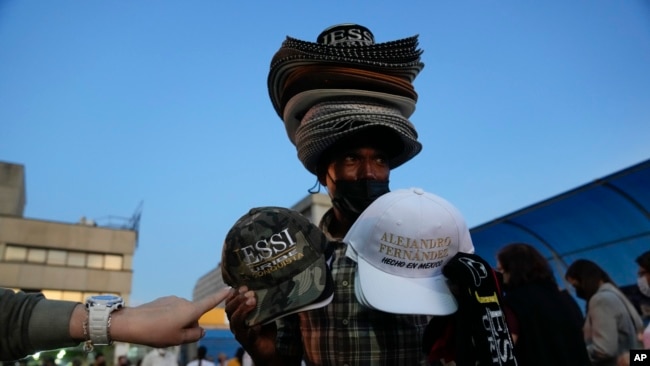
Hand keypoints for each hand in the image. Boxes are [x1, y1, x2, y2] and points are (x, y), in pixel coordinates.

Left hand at [109, 287, 232, 346]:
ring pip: (182, 314)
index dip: (221, 296)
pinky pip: (172, 311)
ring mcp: (172, 300)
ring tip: (163, 332)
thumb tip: (201, 330)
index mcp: (191, 310)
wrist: (131, 323)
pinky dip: (169, 319)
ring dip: (178, 323)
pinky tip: (157, 326)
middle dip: (189, 325)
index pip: (210, 302)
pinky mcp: (162, 301)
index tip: (230, 288)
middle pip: (194, 315)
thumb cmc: (157, 332)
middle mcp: (184, 302)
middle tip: (174, 336)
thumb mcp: (178, 340)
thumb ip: (194, 336)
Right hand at [225, 286, 277, 361]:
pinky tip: (258, 324)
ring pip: (235, 322)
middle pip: (229, 310)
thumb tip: (264, 285)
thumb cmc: (264, 327)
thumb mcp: (262, 312)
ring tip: (253, 302)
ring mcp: (241, 334)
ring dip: (243, 310)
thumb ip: (260, 301)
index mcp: (236, 316)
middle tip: (250, 293)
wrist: (268, 348)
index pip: (229, 303)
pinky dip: (253, 329)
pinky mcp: (249, 343)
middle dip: (239, 300)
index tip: (243, 286)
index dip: (233, 294)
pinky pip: (248, 335)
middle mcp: (235, 325)